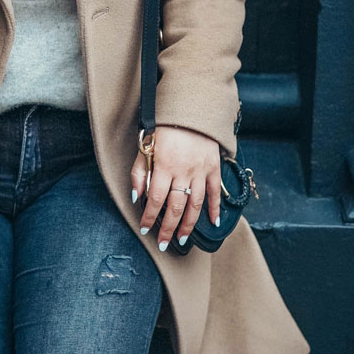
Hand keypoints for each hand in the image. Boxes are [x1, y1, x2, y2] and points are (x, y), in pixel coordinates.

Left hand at [130, 124, 221, 250]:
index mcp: (164, 165)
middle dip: (168, 228)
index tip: (144, 228)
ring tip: (182, 238)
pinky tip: (213, 222)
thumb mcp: (145, 146)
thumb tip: (137, 197)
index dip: (149, 217)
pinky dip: (216, 208)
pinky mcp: (214, 168)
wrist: (191, 110)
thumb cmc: (164, 129)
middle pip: (175, 207)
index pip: (155, 199)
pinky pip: (216, 192)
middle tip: (164, 243)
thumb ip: (139, 172)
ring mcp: (200, 171)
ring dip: (188, 224)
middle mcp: (183, 171)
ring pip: (195, 204)